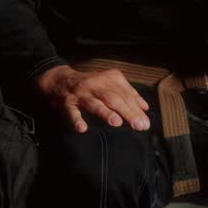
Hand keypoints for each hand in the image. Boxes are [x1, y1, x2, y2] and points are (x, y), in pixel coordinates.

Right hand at [36, 65, 150, 133]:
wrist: (62, 79)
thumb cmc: (91, 85)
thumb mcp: (111, 84)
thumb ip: (129, 94)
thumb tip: (145, 107)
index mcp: (109, 78)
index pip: (126, 94)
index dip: (136, 108)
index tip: (145, 123)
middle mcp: (96, 83)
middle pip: (113, 98)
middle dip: (127, 111)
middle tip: (138, 125)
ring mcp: (81, 92)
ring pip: (95, 103)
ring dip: (105, 112)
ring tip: (116, 122)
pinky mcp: (68, 101)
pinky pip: (72, 111)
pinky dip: (76, 119)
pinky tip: (82, 128)